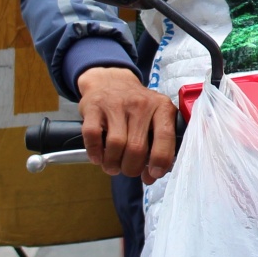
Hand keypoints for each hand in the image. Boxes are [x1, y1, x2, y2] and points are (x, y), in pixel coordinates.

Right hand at [76, 66, 177, 183]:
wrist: (111, 80)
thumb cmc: (137, 107)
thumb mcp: (155, 117)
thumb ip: (158, 145)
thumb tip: (151, 176)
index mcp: (162, 107)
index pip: (165, 137)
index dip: (160, 161)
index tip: (153, 174)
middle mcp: (141, 104)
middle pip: (137, 147)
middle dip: (132, 168)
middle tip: (128, 170)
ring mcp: (116, 104)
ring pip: (116, 144)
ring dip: (113, 163)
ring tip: (113, 166)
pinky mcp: (94, 107)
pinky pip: (92, 136)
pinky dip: (95, 153)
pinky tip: (99, 157)